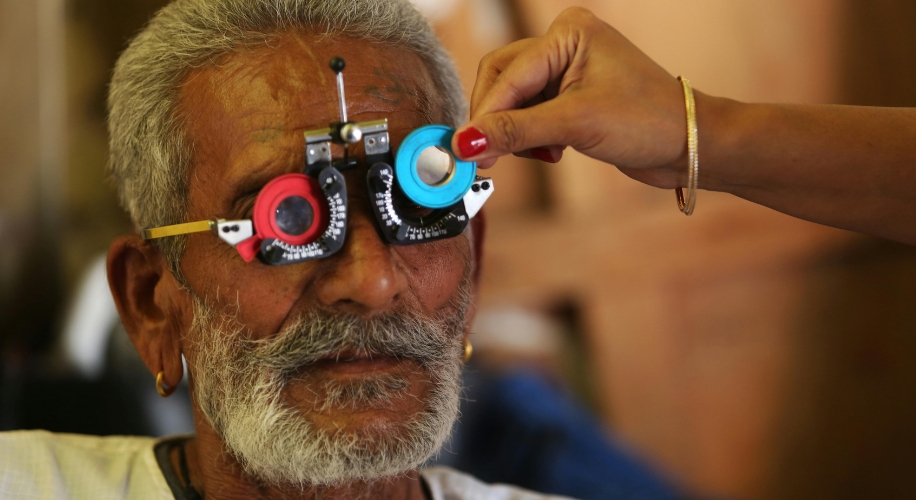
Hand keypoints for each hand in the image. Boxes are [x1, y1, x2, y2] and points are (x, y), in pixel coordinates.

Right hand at [452, 7, 689, 188]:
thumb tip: (466, 143)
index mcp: (568, 32)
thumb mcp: (576, 124)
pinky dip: (531, 138)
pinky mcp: (569, 97)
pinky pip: (529, 116)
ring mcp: (566, 71)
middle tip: (488, 159)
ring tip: (541, 155)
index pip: (507, 74)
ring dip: (515, 133)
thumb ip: (516, 132)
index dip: (485, 115)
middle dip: (496, 122)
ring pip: (513, 103)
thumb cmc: (648, 121)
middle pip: (502, 82)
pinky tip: (552, 153)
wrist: (689, 146)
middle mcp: (564, 45)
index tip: (464, 150)